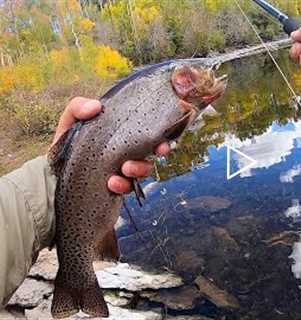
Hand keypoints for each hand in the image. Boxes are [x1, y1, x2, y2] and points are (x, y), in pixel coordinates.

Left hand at [52, 97, 170, 193]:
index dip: (161, 133)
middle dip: (161, 150)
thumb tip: (97, 106)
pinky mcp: (117, 188)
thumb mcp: (69, 122)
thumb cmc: (64, 146)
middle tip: (159, 151)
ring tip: (125, 168)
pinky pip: (128, 187)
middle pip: (153, 150)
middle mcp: (126, 152)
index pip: (147, 130)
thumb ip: (78, 107)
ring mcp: (123, 171)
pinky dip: (123, 185)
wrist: (51, 176)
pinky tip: (111, 183)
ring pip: (144, 170)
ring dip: (140, 168)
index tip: (165, 136)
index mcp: (121, 134)